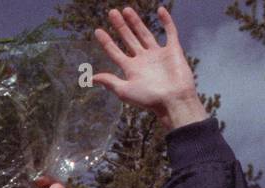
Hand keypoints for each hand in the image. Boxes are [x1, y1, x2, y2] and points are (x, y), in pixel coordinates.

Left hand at [91, 7, 205, 131]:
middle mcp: (143, 60)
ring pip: (145, 33)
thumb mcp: (124, 91)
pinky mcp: (173, 50)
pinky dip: (166, 21)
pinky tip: (160, 10)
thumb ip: (110, 81)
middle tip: (111, 13)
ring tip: (126, 10)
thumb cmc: (148, 98)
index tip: (97, 31)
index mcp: (131, 69)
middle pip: (128, 39)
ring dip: (136, 22)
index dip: (106, 42)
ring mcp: (158, 54)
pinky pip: (170, 32)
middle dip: (120, 26)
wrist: (173, 100)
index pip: (115, 52)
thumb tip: (91, 77)